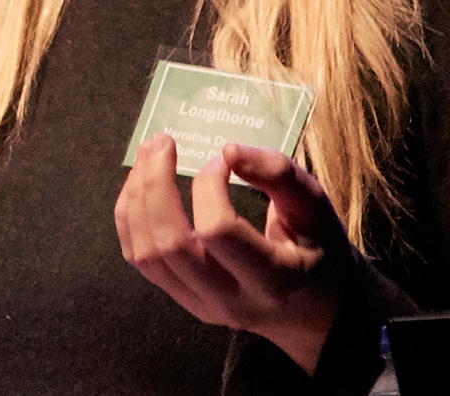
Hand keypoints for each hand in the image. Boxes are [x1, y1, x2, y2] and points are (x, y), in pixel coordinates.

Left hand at [115, 136, 347, 373]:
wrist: (316, 309)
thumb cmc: (319, 249)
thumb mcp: (317, 207)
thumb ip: (279, 174)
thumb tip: (227, 149)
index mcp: (272, 278)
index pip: (219, 230)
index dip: (210, 185)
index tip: (223, 159)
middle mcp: (231, 299)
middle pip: (170, 245)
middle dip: (154, 185)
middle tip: (162, 140)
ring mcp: (202, 305)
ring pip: (146, 255)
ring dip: (136, 199)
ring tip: (147, 156)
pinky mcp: (185, 300)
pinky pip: (141, 261)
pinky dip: (131, 219)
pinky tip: (140, 186)